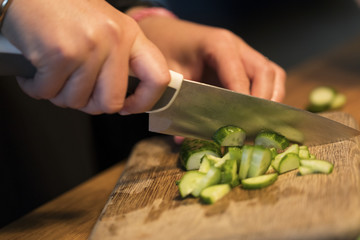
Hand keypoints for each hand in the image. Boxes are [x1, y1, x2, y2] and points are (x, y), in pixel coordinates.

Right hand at [2, 0, 169, 113]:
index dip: (145, 102)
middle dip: (89, 105)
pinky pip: (49, 92)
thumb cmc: (63, 9)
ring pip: (77, 101)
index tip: (128, 107)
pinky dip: (36, 87)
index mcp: (130, 34)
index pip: (158, 77)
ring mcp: (89, 47)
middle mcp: (114, 40)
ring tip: (52, 73)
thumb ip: (118, 58)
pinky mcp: (61, 54)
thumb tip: (121, 99)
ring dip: (59, 94)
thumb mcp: (104, 27)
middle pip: (111, 102)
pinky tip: (34, 72)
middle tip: (76, 91)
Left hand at [135, 14, 285, 143]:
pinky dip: (267, 95)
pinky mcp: (243, 62)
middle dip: (264, 100)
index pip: (239, 73)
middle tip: (256, 125)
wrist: (164, 34)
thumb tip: (183, 139)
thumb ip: (178, 102)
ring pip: (271, 73)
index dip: (244, 99)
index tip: (243, 122)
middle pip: (265, 71)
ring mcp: (243, 52)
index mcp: (218, 44)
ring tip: (262, 122)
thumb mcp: (169, 75)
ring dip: (271, 98)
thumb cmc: (165, 50)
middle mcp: (236, 46)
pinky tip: (257, 113)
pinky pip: (265, 77)